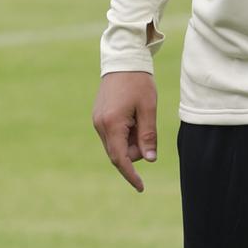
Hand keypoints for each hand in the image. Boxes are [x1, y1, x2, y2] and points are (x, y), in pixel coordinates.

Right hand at [92, 72, 158, 192]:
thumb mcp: (148, 109)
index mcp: (112, 124)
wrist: (123, 60)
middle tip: (147, 130)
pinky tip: (132, 117)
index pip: (121, 159)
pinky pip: (112, 135)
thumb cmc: (138, 82)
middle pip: (118, 153)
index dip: (131, 175)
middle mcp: (100, 125)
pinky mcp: (98, 117)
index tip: (141, 187)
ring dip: (130, 141)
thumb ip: (148, 136)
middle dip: (135, 152)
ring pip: (115, 145)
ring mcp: (97, 121)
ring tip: (140, 118)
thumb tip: (149, 160)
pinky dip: (124, 134)